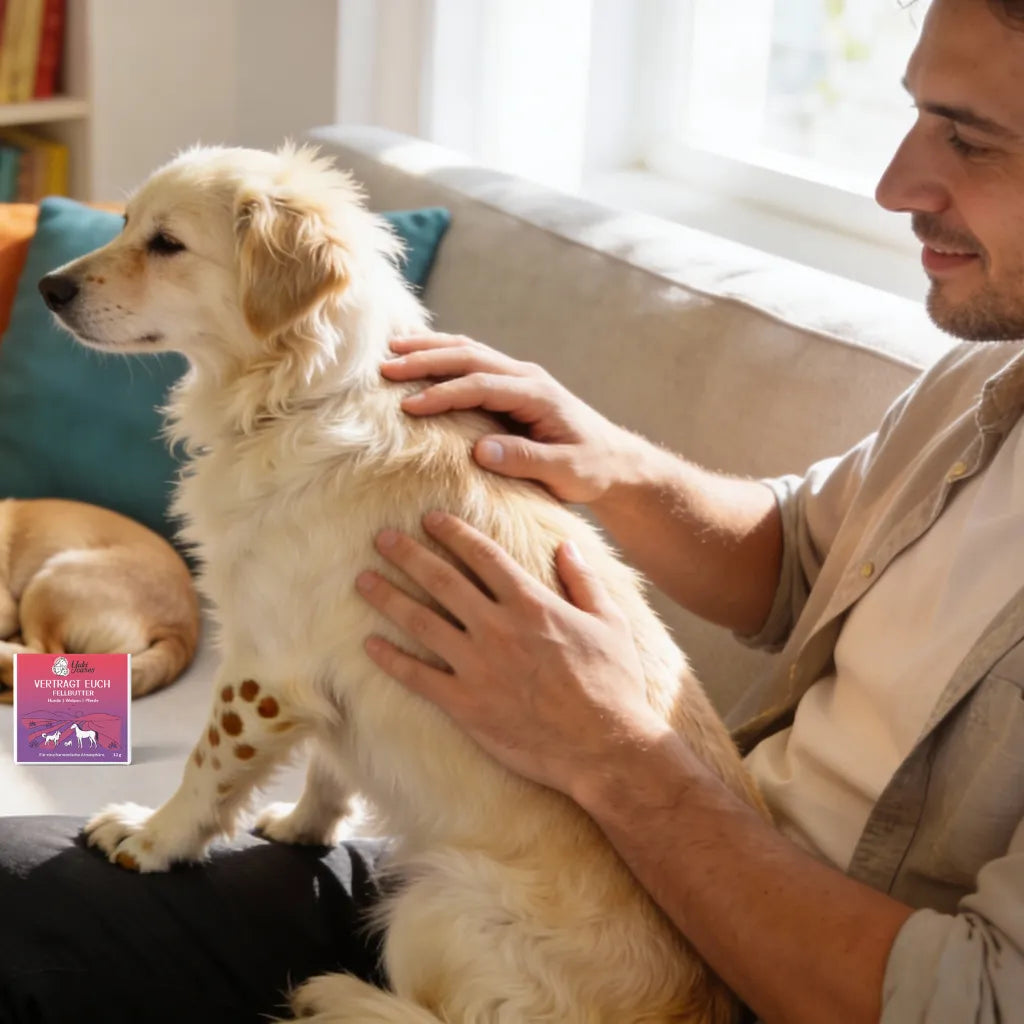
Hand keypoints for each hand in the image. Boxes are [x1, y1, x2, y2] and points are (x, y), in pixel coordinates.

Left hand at [355, 510, 666, 797]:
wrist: (604, 747)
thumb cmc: (613, 683)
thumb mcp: (610, 622)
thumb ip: (583, 580)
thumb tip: (566, 545)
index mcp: (531, 603)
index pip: (483, 555)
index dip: (453, 532)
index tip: (430, 518)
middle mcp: (497, 627)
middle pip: (441, 580)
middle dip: (408, 554)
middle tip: (381, 538)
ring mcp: (477, 666)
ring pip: (421, 621)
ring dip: (388, 597)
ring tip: (363, 580)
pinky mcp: (465, 705)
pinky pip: (418, 677)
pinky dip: (391, 659)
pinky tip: (369, 644)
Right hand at [383, 333, 640, 504]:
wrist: (615, 460)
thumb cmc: (592, 469)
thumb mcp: (566, 472)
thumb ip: (526, 460)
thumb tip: (480, 450)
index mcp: (537, 394)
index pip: (481, 385)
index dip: (444, 394)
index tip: (409, 407)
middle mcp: (526, 376)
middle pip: (469, 356)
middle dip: (425, 359)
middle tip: (385, 367)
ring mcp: (519, 376)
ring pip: (468, 350)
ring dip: (430, 348)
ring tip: (391, 351)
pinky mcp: (512, 385)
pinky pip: (472, 360)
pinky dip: (443, 354)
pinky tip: (419, 356)